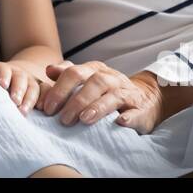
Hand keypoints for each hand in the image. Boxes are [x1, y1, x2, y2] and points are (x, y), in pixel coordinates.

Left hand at [0, 61, 46, 115]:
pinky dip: (46, 97)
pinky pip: (47, 90)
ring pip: (33, 86)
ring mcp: (30, 80)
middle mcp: (17, 73)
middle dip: (18, 89)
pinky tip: (43, 108)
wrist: (11, 82)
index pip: (2, 69)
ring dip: (29, 99)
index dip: (3, 75)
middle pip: (19, 78)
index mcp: (1, 69)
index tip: (3, 85)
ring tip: (24, 111)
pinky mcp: (41, 88)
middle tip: (15, 101)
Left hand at [38, 61, 192, 133]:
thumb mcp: (87, 80)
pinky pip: (136, 111)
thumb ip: (68, 75)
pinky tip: (120, 122)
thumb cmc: (108, 92)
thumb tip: (49, 70)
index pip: (74, 73)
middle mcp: (111, 78)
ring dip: (98, 107)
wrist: (146, 98)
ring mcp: (127, 93)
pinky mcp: (141, 109)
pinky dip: (129, 117)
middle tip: (63, 119)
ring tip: (84, 119)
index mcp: (95, 70)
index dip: (59, 89)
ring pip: (113, 95)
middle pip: (94, 82)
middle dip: (76, 100)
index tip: (47, 108)